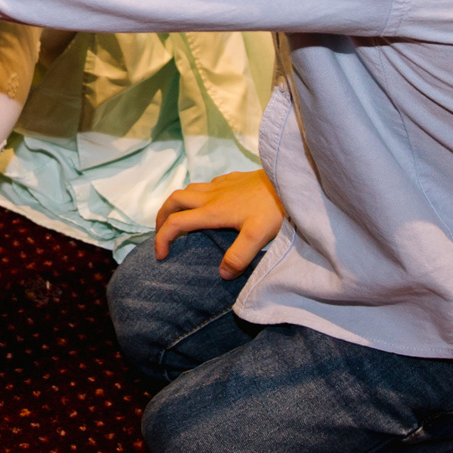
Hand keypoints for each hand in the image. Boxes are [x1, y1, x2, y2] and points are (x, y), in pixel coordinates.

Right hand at [153, 169, 285, 276]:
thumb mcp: (258, 236)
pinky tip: (209, 203)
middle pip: (174, 200)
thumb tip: (222, 274)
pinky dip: (198, 195)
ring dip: (178, 204)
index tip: (161, 256)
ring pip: (189, 189)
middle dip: (162, 217)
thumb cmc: (275, 207)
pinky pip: (207, 184)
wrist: (291, 180)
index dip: (162, 239)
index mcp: (212, 211)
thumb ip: (238, 256)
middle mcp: (212, 196)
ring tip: (180, 218)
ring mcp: (223, 185)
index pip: (176, 223)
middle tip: (161, 233)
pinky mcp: (234, 179)